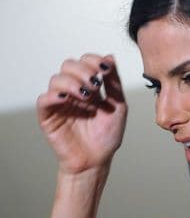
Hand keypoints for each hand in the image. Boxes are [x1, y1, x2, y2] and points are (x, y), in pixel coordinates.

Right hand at [36, 53, 127, 174]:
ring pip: (57, 79)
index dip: (93, 60)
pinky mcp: (48, 116)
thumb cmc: (107, 137)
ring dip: (72, 82)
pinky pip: (44, 99)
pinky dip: (54, 95)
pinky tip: (67, 98)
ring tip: (86, 96)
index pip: (85, 62)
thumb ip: (115, 83)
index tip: (106, 69)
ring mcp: (60, 102)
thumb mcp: (118, 106)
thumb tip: (110, 57)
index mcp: (88, 86)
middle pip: (69, 65)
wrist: (97, 161)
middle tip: (96, 84)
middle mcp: (72, 91)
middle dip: (83, 70)